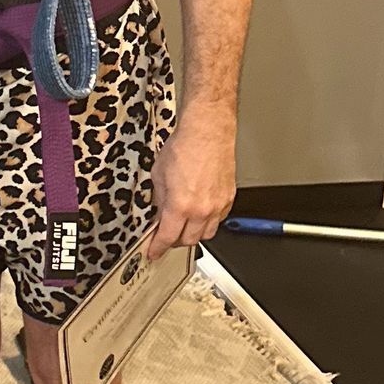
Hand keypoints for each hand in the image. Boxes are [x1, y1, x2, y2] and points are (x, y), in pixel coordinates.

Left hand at [148, 106, 235, 254]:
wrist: (207, 131)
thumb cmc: (185, 146)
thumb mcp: (158, 175)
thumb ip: (159, 200)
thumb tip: (159, 214)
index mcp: (180, 205)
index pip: (168, 237)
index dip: (158, 247)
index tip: (154, 252)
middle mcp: (201, 209)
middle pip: (188, 241)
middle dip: (175, 241)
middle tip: (166, 235)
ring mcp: (218, 205)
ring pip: (206, 234)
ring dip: (193, 234)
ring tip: (183, 225)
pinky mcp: (229, 198)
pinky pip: (218, 220)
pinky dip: (208, 222)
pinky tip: (200, 213)